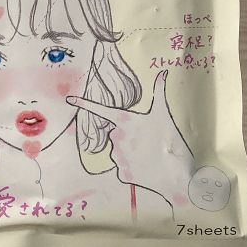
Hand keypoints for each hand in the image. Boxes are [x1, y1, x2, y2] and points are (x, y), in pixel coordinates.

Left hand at [67, 70, 194, 208]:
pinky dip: (133, 169)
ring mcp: (117, 157)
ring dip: (129, 153)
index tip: (70, 99)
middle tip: (145, 140)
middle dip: (127, 137)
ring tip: (148, 154)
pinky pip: (123, 168)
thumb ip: (159, 91)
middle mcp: (116, 137)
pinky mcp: (121, 174)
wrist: (176, 173)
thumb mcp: (163, 113)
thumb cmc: (169, 139)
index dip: (84, 103)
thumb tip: (163, 72)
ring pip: (119, 152)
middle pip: (115, 134)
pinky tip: (145, 167)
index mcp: (123, 121)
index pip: (100, 109)